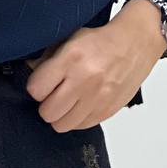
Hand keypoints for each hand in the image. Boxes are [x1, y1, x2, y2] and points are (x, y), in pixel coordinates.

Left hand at [25, 0, 166, 131]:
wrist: (135, 44)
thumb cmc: (101, 42)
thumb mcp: (72, 40)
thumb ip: (49, 59)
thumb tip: (31, 74)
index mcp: (72, 58)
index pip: (37, 90)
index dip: (36, 89)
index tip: (42, 85)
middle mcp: (84, 80)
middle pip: (48, 113)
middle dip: (47, 106)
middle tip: (54, 96)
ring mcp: (97, 99)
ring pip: (62, 125)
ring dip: (61, 116)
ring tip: (68, 103)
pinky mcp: (107, 111)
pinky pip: (80, 127)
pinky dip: (77, 119)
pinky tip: (82, 105)